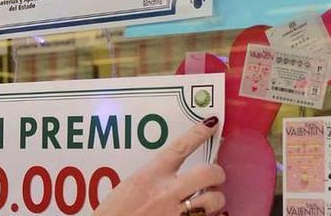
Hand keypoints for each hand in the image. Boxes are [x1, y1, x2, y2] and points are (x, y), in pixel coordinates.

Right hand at [94, 117, 225, 215]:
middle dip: (216, 172)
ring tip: (208, 199)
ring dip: (215, 198)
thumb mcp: (128, 186)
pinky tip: (205, 214)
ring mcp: (177, 213)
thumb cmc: (114, 213)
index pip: (179, 148)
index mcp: (150, 176)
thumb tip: (167, 173)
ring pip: (214, 199)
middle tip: (213, 175)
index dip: (198, 133)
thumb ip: (150, 178)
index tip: (211, 124)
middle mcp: (167, 192)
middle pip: (207, 173)